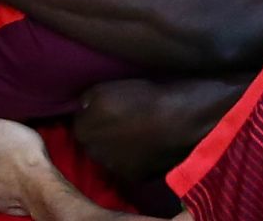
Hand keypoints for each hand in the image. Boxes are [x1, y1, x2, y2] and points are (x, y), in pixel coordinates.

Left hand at [73, 78, 239, 183]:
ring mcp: (116, 168)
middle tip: (123, 114)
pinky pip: (131, 163)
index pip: (78, 119)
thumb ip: (88, 98)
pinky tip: (150, 141)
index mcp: (84, 129)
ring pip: (111, 154)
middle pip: (92, 140)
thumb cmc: (147, 96)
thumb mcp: (109, 85)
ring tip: (139, 127)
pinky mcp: (138, 177)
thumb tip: (82, 106)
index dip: (92, 110)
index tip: (107, 103)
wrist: (185, 119)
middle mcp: (94, 153)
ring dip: (119, 143)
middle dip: (102, 129)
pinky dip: (137, 155)